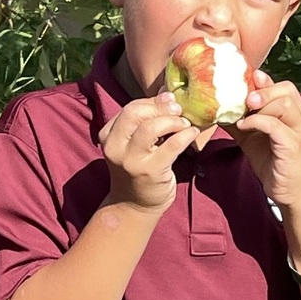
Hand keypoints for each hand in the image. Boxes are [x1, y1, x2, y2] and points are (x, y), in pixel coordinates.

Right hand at [100, 92, 197, 212]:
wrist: (134, 205)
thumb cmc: (138, 169)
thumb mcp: (133, 143)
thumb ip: (145, 120)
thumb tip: (167, 94)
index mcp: (108, 136)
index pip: (130, 108)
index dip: (152, 102)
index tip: (169, 101)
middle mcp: (116, 147)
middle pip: (135, 113)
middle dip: (161, 107)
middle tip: (178, 110)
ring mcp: (132, 161)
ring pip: (150, 128)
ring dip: (173, 121)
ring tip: (184, 124)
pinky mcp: (151, 171)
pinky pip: (171, 145)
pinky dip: (185, 134)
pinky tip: (192, 133)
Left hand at [225, 71, 300, 205]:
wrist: (287, 191)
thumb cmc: (271, 162)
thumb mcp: (251, 137)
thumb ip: (239, 120)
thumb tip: (215, 109)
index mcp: (293, 112)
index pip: (282, 86)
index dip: (264, 81)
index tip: (245, 79)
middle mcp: (300, 118)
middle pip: (286, 90)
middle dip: (263, 90)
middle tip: (244, 98)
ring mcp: (298, 131)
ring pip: (283, 104)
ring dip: (260, 106)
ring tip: (242, 115)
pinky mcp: (292, 145)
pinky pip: (275, 125)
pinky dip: (257, 122)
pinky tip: (243, 126)